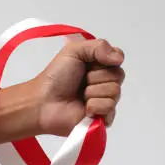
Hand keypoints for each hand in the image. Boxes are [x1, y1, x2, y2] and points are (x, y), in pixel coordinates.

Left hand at [0, 38, 124, 144]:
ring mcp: (105, 100)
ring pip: (115, 92)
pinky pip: (111, 109)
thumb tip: (119, 58)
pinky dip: (96, 107)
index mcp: (100, 65)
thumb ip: (99, 46)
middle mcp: (106, 82)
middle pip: (118, 75)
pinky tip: (85, 109)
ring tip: (80, 96)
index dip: (107, 60)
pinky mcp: (103, 118)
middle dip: (96, 77)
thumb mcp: (74, 51)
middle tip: (81, 81)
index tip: (90, 63)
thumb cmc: (57, 76)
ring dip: (93, 92)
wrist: (44, 102)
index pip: (119, 58)